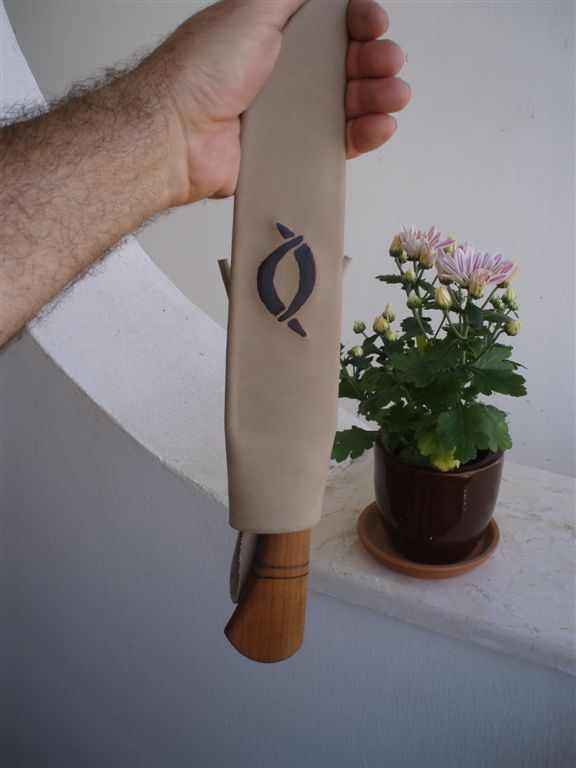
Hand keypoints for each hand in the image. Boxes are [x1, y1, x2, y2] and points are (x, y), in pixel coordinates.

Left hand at [133, 0, 410, 204]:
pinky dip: (364, 134)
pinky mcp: (291, 150)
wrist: (174, 136)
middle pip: (348, 61)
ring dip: (379, 95)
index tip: (372, 22)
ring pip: (348, 103)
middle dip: (376, 58)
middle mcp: (286, 70)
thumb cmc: (200, 73)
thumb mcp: (250, 10)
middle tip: (387, 61)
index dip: (360, 20)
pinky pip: (337, 141)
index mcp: (278, 32)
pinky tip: (381, 125)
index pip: (334, 22)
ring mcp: (289, 113)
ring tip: (394, 94)